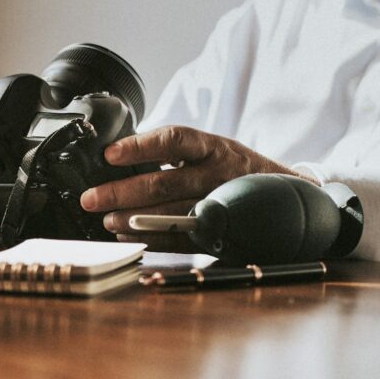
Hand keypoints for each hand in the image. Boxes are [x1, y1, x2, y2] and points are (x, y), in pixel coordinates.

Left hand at [80, 126, 310, 250]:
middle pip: (164, 182)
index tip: (110, 154)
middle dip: (122, 191)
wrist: (288, 193)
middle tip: (91, 198)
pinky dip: (153, 238)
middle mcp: (218, 173)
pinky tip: (129, 234)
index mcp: (213, 146)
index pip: (174, 140)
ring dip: (133, 219)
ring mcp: (220, 204)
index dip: (141, 146)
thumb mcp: (212, 149)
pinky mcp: (222, 230)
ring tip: (106, 219)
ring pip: (170, 213)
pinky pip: (182, 237)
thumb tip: (122, 153)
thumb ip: (176, 150)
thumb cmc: (235, 168)